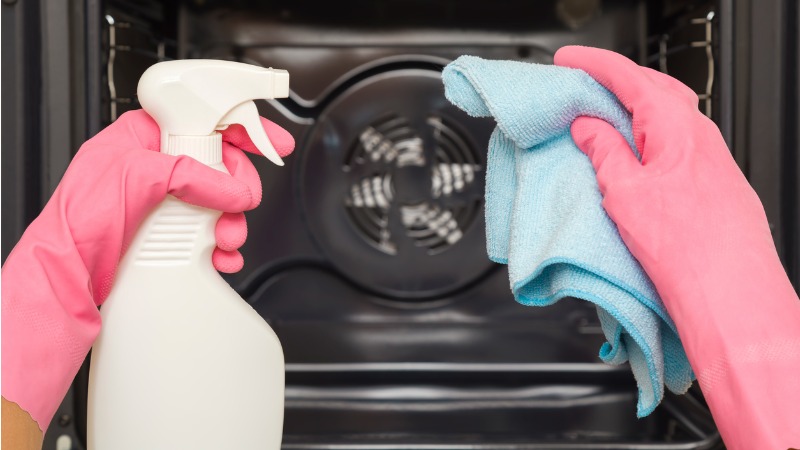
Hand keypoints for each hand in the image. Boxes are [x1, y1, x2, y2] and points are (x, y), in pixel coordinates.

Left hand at [1, 109, 294, 431]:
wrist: (67, 277)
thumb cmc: (78, 221)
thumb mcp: (137, 176)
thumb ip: (192, 175)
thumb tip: (234, 189)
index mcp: (143, 137)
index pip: (203, 120)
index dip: (243, 129)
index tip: (274, 142)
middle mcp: (156, 166)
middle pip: (220, 166)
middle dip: (238, 189)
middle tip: (243, 202)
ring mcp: (163, 202)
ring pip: (219, 203)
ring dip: (232, 223)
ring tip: (227, 239)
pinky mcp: (168, 233)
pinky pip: (210, 233)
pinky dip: (222, 247)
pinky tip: (221, 257)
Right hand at [555, 46, 799, 448]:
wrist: (728, 294)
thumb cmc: (686, 248)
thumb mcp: (624, 192)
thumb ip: (604, 151)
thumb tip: (588, 128)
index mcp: (675, 126)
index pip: (630, 77)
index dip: (594, 65)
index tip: (568, 60)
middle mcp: (700, 135)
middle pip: (653, 90)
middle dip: (615, 82)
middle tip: (581, 87)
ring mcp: (710, 158)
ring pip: (665, 119)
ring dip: (631, 113)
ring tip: (600, 124)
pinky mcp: (712, 183)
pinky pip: (674, 145)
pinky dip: (647, 139)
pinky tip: (631, 160)